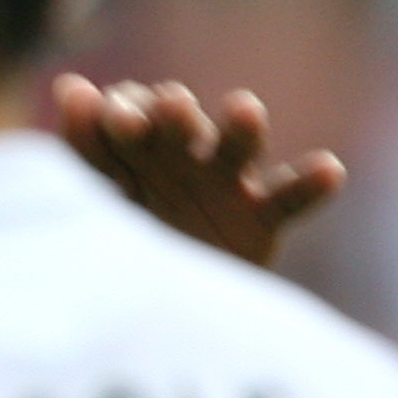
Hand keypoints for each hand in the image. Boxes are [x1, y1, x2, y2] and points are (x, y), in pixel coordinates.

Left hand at [53, 76, 344, 267]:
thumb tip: (69, 85)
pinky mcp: (261, 219)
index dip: (114, 115)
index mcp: (127, 151)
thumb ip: (84, 150)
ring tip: (243, 107)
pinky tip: (328, 169)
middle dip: (173, 114)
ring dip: (240, 127)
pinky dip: (310, 184)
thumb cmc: (113, 245)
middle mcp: (178, 157)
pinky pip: (289, 198)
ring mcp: (222, 186)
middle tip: (170, 103)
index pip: (121, 121)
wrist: (154, 312)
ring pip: (236, 149)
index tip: (102, 108)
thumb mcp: (93, 200)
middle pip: (177, 125)